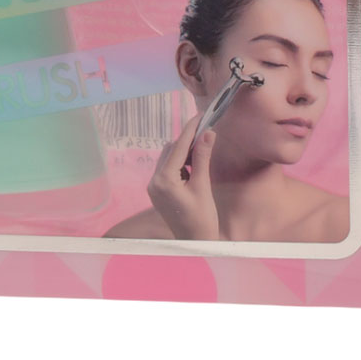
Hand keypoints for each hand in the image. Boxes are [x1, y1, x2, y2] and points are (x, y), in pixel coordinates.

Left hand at [146, 111, 220, 239]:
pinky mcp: (156, 191)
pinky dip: (178, 164)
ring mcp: (153, 187)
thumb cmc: (202, 218)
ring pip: (167, 157)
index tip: (200, 116)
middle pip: (170, 150)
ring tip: (200, 158)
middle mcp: (154, 181)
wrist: (195, 244)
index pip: (177, 147)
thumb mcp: (203, 186)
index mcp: (164, 180)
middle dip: (187, 142)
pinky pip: (166, 168)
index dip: (190, 129)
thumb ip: (202, 158)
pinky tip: (191, 170)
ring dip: (182, 153)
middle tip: (205, 137)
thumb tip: (207, 132)